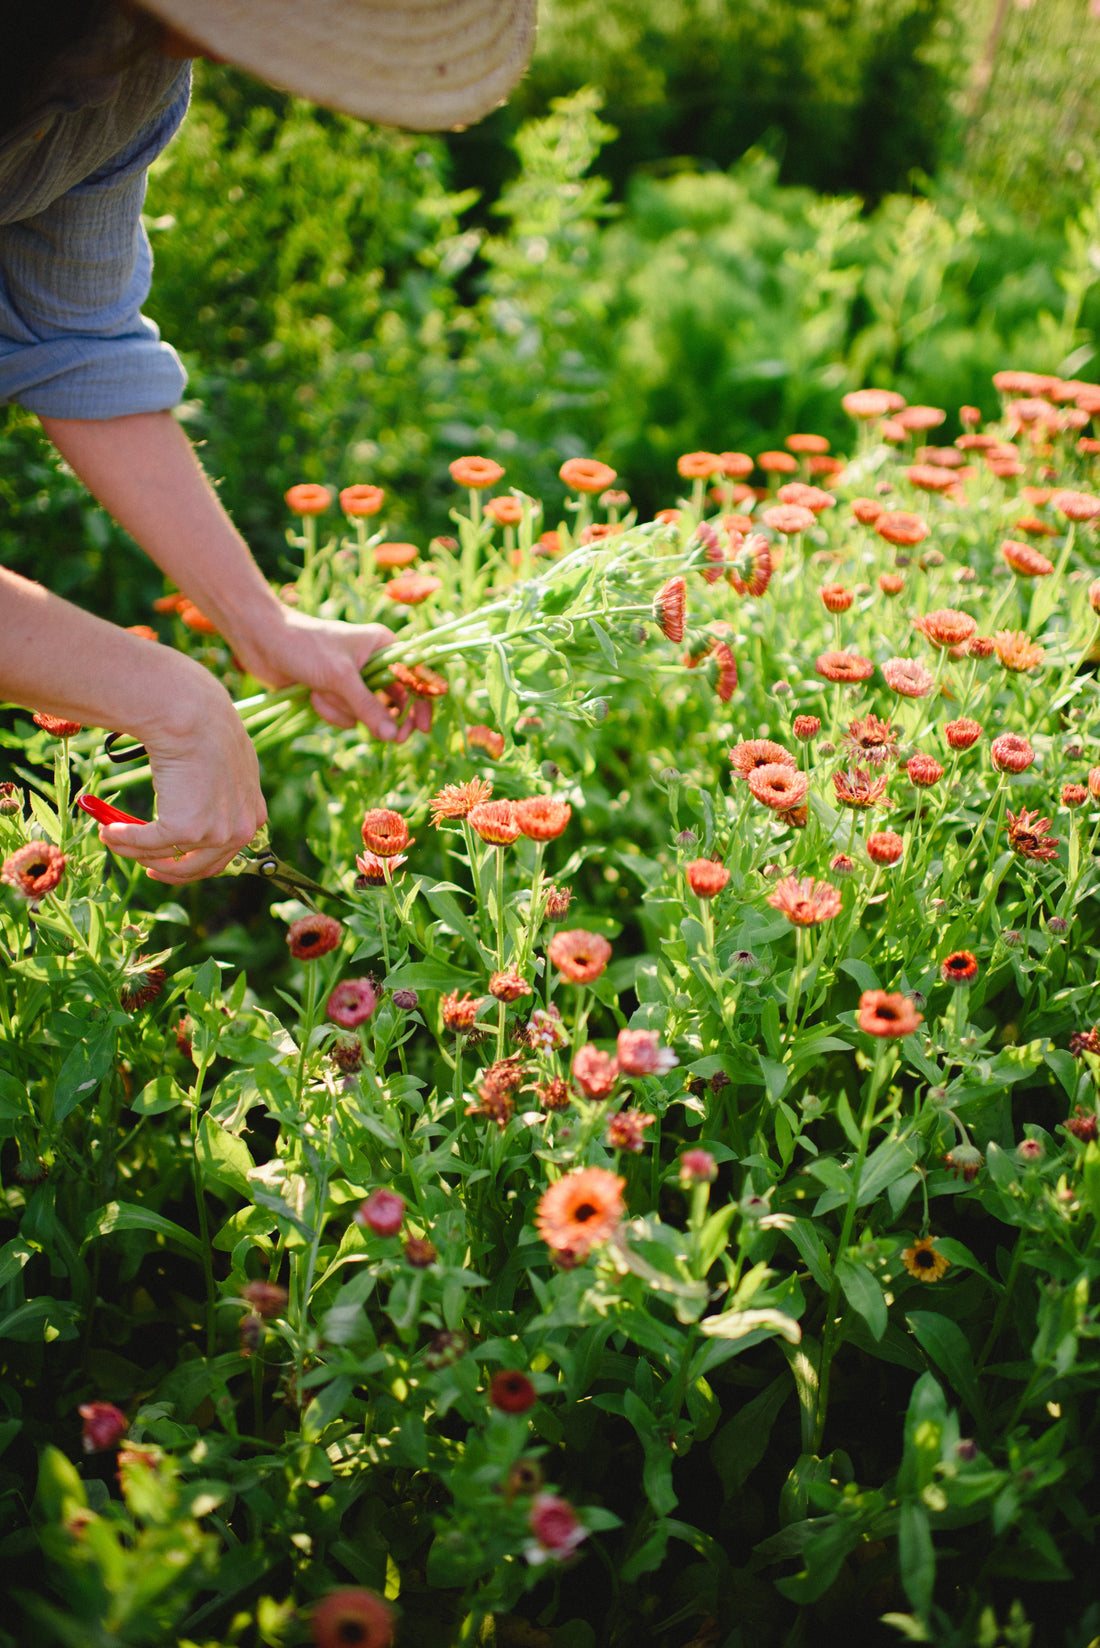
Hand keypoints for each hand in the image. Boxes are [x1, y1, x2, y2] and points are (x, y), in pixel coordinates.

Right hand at [98, 674, 266, 883]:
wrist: (190, 714)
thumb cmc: (203, 726)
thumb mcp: (224, 761)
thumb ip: (217, 788)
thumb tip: (191, 798)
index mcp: (253, 813)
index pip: (226, 853)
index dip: (195, 862)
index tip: (172, 859)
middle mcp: (241, 829)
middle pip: (200, 867)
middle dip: (168, 869)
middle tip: (147, 866)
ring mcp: (215, 833)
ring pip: (168, 856)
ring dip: (135, 851)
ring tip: (112, 836)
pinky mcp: (187, 830)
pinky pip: (147, 843)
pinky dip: (123, 839)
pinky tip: (108, 830)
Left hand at [229, 609, 431, 740]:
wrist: (261, 641)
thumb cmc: (304, 646)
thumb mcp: (340, 676)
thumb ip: (368, 706)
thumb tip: (392, 735)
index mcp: (383, 646)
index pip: (415, 676)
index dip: (422, 703)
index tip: (422, 728)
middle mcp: (372, 663)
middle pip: (394, 701)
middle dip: (382, 717)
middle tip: (393, 739)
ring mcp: (352, 681)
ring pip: (365, 713)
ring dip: (342, 709)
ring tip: (320, 692)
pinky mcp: (333, 694)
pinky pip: (344, 716)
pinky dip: (328, 711)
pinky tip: (311, 696)